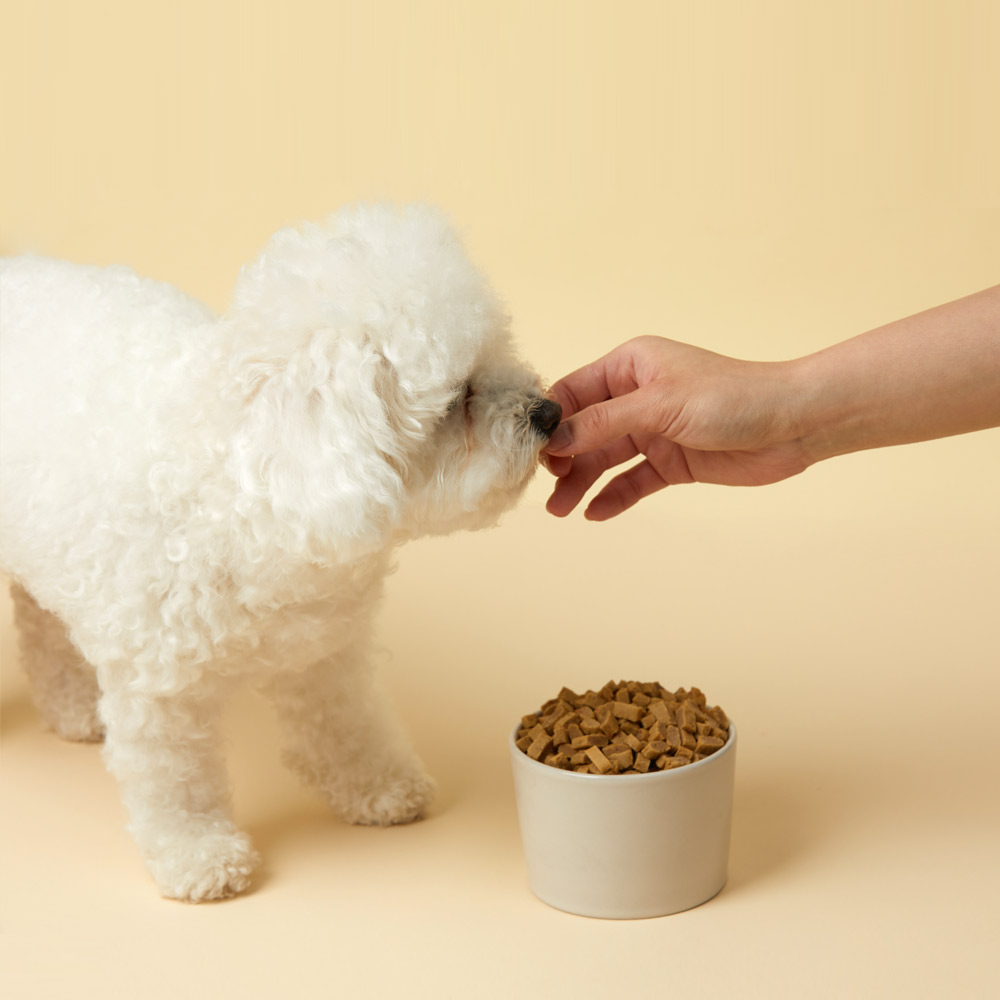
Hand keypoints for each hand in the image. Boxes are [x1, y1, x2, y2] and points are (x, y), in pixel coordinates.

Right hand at [543, 337, 810, 519]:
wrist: (794, 424)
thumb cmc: (732, 397)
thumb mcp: (659, 405)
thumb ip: (603, 423)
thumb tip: (553, 439)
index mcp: (630, 366)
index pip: (573, 392)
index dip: (550, 421)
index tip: (528, 451)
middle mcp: (636, 397)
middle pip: (584, 430)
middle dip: (562, 458)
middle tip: (545, 488)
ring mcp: (654, 431)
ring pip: (605, 458)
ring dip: (581, 482)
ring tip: (560, 510)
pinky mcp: (672, 461)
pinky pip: (633, 480)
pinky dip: (614, 496)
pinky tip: (595, 513)